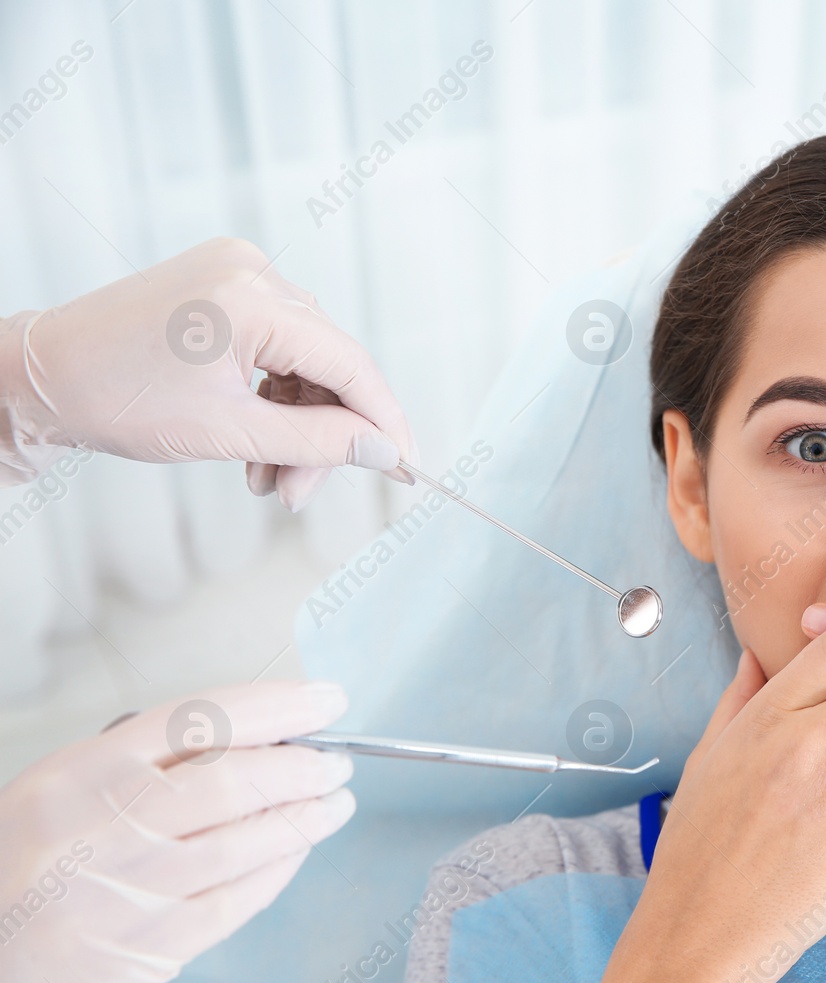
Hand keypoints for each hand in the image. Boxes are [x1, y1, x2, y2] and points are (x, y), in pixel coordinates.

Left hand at [0, 237, 415, 509]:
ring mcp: (238, 271)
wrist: (43, 375)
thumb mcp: (230, 433)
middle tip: (300, 493)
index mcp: (252, 299)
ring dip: (297, 423)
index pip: (350, 363)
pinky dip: (276, 395)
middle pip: (328, 364)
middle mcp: (252, 271)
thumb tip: (385, 452)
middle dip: (323, 435)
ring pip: (305, 359)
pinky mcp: (225, 282)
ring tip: (267, 478)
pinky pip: (279, 343)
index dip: (383, 419)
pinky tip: (258, 441)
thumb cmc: (118, 400)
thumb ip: (319, 443)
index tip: (406, 463)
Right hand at [0, 681, 355, 982]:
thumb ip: (143, 763)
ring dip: (304, 817)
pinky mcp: (146, 950)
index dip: (276, 705)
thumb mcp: (58, 793)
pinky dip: (278, 870)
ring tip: (334, 801)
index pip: (199, 720)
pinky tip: (297, 851)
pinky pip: (235, 901)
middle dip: (301, 765)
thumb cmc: (15, 871)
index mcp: (79, 775)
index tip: (324, 700)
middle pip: (232, 780)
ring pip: (244, 843)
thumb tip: (256, 734)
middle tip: (336, 759)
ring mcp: (128, 892)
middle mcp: (103, 829)